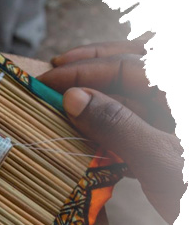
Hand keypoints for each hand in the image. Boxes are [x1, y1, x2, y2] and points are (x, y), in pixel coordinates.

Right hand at [38, 37, 184, 223]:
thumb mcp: (160, 159)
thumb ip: (117, 125)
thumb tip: (72, 97)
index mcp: (181, 91)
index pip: (130, 65)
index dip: (86, 68)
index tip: (50, 80)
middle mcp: (177, 101)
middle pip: (134, 69)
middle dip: (93, 67)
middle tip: (54, 72)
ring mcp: (174, 124)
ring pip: (133, 97)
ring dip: (98, 96)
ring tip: (65, 97)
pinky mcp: (170, 147)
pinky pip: (136, 124)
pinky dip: (109, 123)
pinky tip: (86, 129)